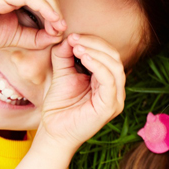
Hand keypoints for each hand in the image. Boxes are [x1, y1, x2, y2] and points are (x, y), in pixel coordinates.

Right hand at [0, 0, 64, 50]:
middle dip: (56, 7)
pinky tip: (50, 21)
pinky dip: (44, 7)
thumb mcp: (14, 36)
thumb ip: (35, 36)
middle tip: (61, 27)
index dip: (54, 8)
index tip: (59, 29)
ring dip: (53, 7)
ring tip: (58, 25)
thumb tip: (57, 36)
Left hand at [36, 34, 125, 149]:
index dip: (93, 41)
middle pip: (114, 57)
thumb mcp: (62, 74)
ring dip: (96, 52)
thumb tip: (68, 38)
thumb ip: (64, 56)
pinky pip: (110, 81)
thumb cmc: (59, 107)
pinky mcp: (110, 106)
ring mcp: (115, 98)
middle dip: (95, 44)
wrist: (53, 132)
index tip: (73, 36)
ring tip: (77, 47)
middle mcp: (115, 89)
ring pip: (115, 66)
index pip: (108, 54)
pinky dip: (98, 66)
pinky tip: (84, 58)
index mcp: (107, 81)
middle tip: (74, 39)